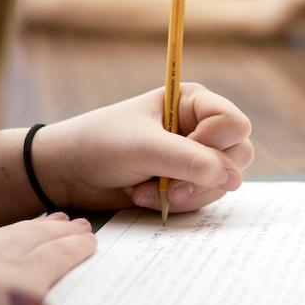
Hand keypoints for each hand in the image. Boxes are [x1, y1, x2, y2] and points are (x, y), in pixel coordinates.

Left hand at [0, 214, 96, 299]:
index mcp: (21, 282)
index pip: (56, 256)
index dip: (76, 247)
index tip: (89, 241)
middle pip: (34, 237)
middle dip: (60, 230)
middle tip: (79, 224)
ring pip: (8, 234)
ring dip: (33, 226)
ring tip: (50, 221)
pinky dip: (3, 234)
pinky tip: (5, 235)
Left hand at [31, 85, 254, 215]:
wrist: (68, 173)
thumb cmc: (101, 145)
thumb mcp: (145, 148)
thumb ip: (191, 161)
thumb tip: (233, 180)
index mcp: (193, 102)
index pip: (235, 124)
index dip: (214, 143)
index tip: (182, 149)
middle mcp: (200, 126)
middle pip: (237, 155)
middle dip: (201, 176)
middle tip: (168, 182)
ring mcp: (195, 156)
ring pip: (222, 182)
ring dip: (185, 193)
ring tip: (145, 189)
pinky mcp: (186, 181)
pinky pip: (204, 198)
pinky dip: (176, 203)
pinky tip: (145, 195)